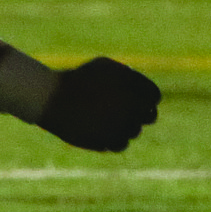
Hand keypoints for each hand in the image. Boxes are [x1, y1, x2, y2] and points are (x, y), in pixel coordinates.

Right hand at [38, 57, 160, 151]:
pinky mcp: (107, 142)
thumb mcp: (106, 67)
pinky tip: (106, 131)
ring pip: (135, 131)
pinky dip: (116, 139)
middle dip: (143, 114)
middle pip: (150, 117)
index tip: (141, 99)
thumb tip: (140, 85)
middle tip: (131, 112)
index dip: (149, 98)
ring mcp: (121, 127)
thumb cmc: (80, 78)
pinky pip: (121, 144)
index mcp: (135, 88)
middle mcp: (132, 108)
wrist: (55, 98)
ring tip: (109, 118)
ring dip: (127, 126)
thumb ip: (127, 75)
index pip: (154, 97)